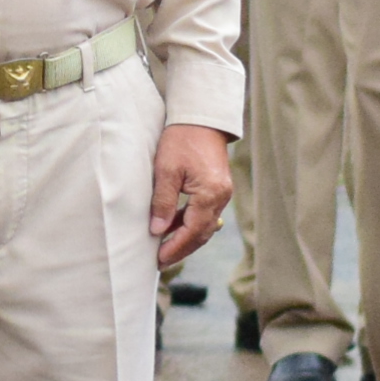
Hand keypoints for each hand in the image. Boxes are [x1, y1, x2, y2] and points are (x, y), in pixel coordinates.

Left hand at [150, 125, 235, 267]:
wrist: (201, 119)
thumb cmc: (181, 140)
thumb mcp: (166, 170)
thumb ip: (163, 202)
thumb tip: (157, 230)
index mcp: (210, 194)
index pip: (192, 231)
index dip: (175, 247)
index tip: (159, 259)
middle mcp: (221, 197)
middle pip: (201, 233)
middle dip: (181, 249)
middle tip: (161, 262)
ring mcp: (222, 194)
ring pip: (204, 225)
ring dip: (186, 239)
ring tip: (165, 250)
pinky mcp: (217, 188)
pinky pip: (205, 214)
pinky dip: (190, 224)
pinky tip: (174, 229)